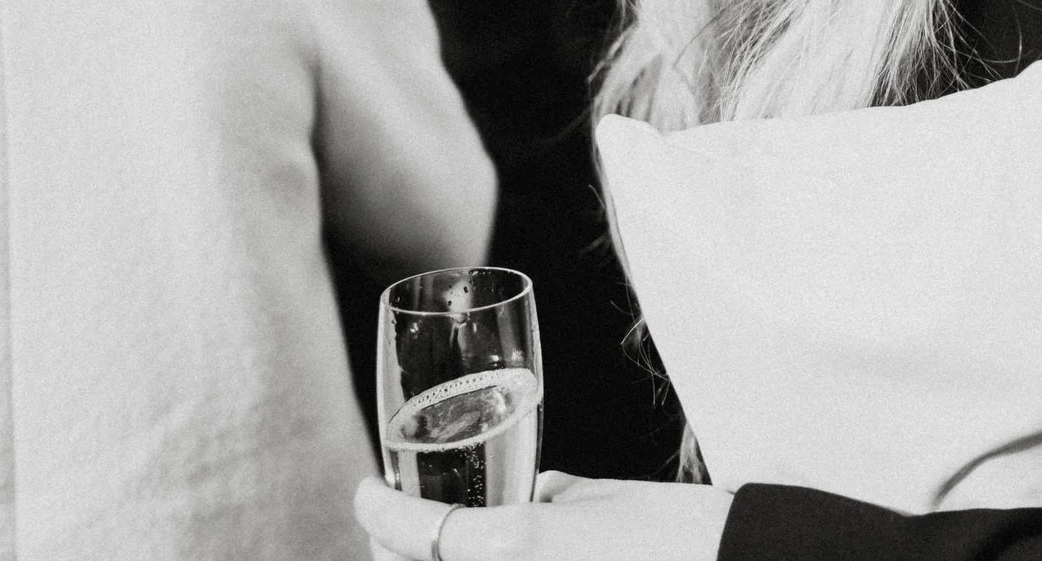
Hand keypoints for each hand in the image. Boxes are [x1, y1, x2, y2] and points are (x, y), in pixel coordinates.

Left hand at [356, 473, 732, 560]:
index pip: (406, 530)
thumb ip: (548, 498)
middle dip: (385, 548)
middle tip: (392, 521)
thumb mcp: (601, 500)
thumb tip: (528, 495)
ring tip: (429, 545)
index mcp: (511, 547)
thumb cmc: (675, 529)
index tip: (365, 489)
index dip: (372, 508)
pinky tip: (481, 559)